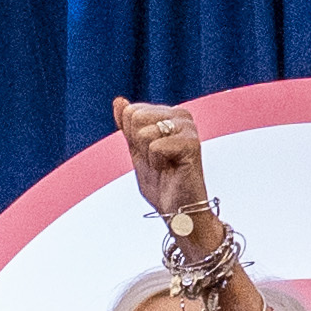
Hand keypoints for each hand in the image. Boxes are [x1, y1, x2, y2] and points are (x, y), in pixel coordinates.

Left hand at [114, 97, 210, 221]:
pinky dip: (157, 164)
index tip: (150, 154)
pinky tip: (171, 170)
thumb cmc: (160, 182)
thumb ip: (128, 125)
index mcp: (170, 113)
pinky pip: (155, 147)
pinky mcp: (192, 143)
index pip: (131, 112)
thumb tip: (119, 101)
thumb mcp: (136, 150)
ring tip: (164, 166)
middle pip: (136, 117)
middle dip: (139, 145)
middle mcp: (181, 115)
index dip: (133, 138)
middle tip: (157, 161)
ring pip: (144, 132)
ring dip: (148, 156)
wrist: (176, 210)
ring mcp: (188, 128)